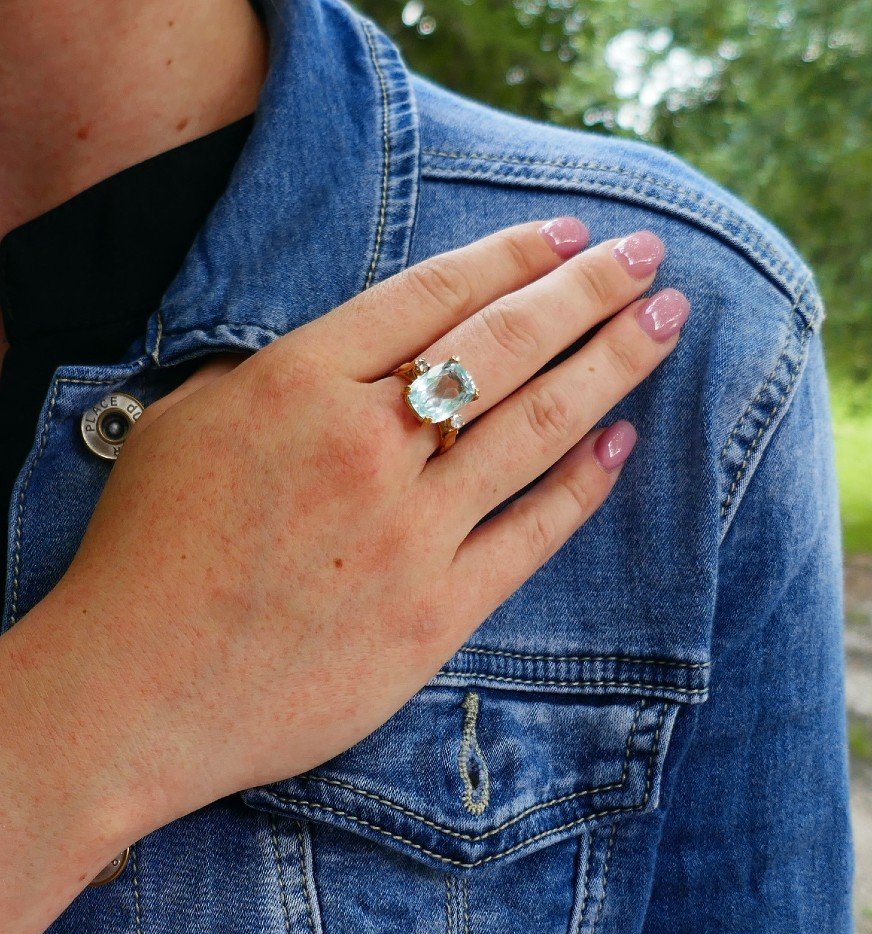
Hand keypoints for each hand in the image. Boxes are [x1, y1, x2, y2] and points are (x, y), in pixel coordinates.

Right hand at [12, 218, 689, 853]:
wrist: (139, 695)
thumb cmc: (146, 559)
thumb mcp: (184, 426)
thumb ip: (273, 377)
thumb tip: (354, 358)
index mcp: (298, 387)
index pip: (432, 296)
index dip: (512, 255)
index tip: (567, 236)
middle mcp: (367, 449)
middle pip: (503, 346)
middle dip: (588, 291)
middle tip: (647, 254)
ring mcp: (409, 535)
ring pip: (535, 430)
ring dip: (611, 367)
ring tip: (666, 324)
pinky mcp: (436, 614)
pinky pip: (530, 535)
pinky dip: (582, 486)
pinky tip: (620, 443)